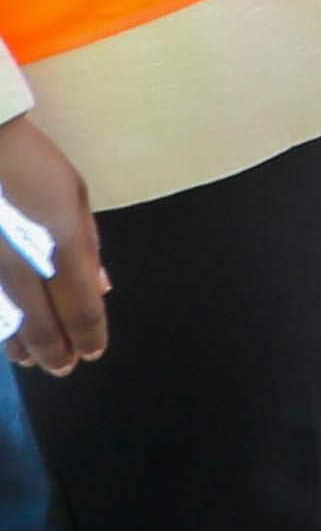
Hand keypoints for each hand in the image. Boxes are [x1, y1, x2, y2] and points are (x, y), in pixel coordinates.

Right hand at [0, 113, 102, 373]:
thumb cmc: (32, 162)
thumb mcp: (74, 195)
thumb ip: (88, 243)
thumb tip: (101, 286)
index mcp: (60, 243)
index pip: (81, 305)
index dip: (89, 334)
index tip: (94, 352)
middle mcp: (23, 261)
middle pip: (42, 322)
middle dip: (57, 350)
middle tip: (65, 368)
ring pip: (7, 320)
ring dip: (23, 344)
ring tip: (33, 361)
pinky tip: (4, 339)